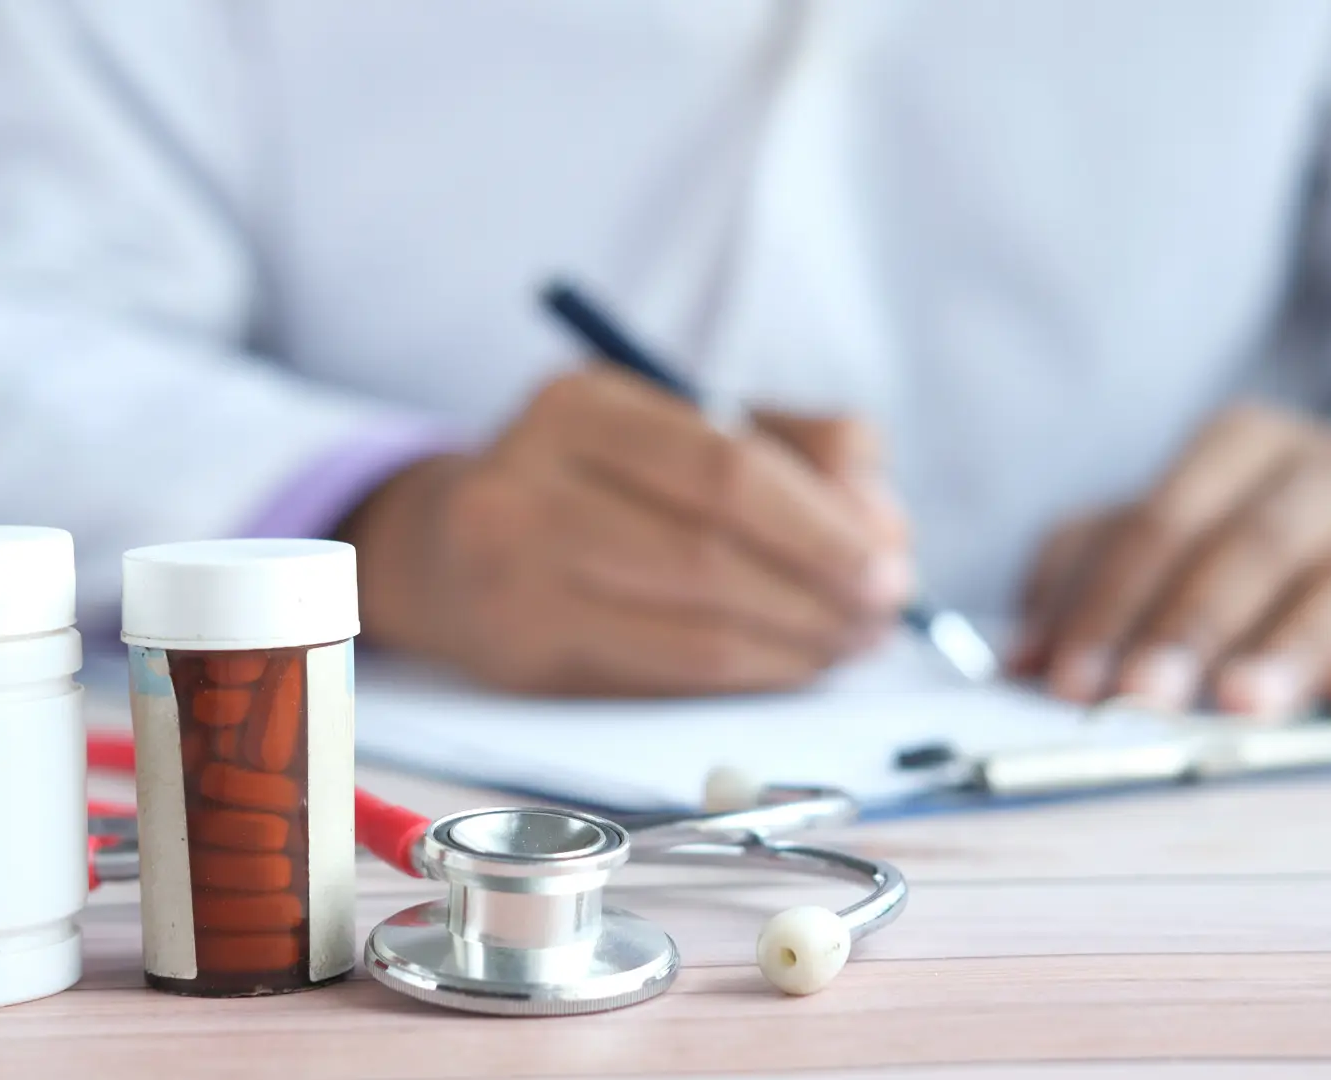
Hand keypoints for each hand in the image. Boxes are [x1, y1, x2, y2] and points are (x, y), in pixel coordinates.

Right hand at [341, 367, 912, 695]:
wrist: (441, 549)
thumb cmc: (593, 482)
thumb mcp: (675, 424)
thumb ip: (795, 449)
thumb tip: (883, 527)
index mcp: (579, 406)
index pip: (725, 469)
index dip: (821, 526)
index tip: (888, 562)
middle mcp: (528, 486)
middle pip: (711, 553)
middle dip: (821, 593)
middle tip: (881, 614)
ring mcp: (514, 580)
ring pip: (694, 632)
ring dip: (797, 647)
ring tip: (848, 643)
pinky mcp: (522, 660)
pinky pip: (666, 680)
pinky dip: (748, 679)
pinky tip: (790, 666)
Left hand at [1011, 404, 1330, 717]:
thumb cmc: (1252, 536)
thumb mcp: (1166, 533)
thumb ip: (1086, 580)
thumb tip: (1018, 660)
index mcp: (1239, 445)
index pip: (1163, 522)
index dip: (1110, 603)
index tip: (1069, 679)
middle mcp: (1325, 472)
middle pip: (1248, 547)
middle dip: (1187, 629)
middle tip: (1139, 701)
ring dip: (1286, 649)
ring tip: (1240, 707)